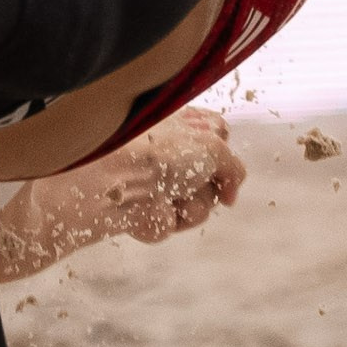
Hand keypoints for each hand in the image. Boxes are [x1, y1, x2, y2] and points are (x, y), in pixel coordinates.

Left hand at [94, 106, 247, 242]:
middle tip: (188, 181)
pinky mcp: (147, 210)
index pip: (219, 137)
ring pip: (200, 205)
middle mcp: (169, 152)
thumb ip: (233, 167)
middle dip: (208, 186)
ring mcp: (158, 183)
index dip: (222, 152)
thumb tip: (230, 195)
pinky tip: (151, 210)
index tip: (218, 158)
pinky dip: (167, 219)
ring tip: (170, 198)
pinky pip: (176, 222)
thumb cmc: (160, 151)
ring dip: (191, 206)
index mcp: (181, 123)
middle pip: (214, 177)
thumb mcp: (213, 146)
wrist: (113, 180)